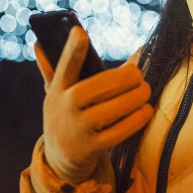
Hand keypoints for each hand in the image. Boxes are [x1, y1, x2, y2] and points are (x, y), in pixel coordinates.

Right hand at [35, 26, 153, 184]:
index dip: (73, 50)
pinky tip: (146, 110)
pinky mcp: (91, 148)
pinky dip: (135, 120)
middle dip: (121, 78)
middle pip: (95, 88)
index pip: (64, 66)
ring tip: (146, 89)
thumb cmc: (65, 114)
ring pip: (110, 110)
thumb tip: (46, 40)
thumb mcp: (55, 92)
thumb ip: (55, 67)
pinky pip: (118, 132)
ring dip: (133, 98)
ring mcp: (78, 130)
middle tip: (138, 73)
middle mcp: (64, 109)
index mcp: (57, 90)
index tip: (81, 32)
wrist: (58, 160)